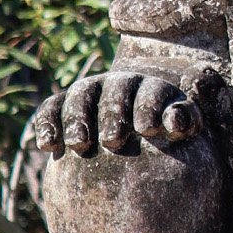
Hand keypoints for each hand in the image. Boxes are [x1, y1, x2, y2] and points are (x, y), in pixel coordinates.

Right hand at [29, 70, 202, 156]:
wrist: (129, 133)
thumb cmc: (161, 136)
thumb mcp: (180, 127)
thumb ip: (185, 121)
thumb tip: (177, 122)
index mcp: (152, 89)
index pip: (152, 93)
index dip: (150, 108)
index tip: (147, 130)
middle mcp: (120, 84)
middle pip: (115, 92)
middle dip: (114, 114)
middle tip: (113, 141)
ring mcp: (90, 91)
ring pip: (81, 95)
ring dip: (78, 118)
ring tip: (80, 144)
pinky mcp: (63, 104)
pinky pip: (51, 108)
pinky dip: (47, 123)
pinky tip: (48, 148)